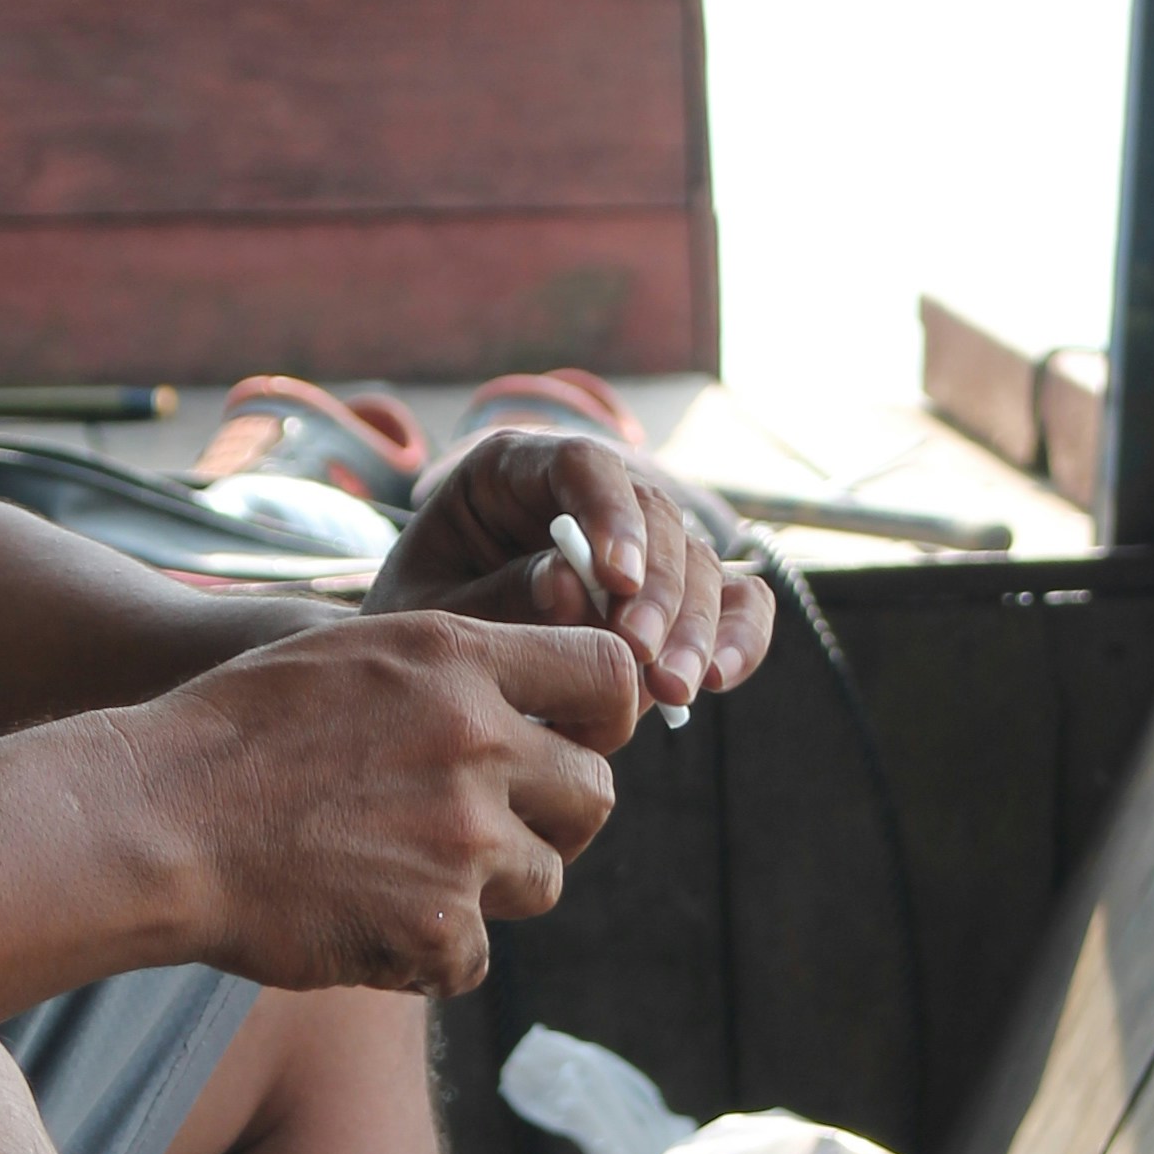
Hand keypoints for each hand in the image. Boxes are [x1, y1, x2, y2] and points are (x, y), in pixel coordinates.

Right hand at [139, 613, 639, 993]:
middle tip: (484, 827)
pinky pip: (474, 958)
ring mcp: (463, 840)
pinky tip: (360, 921)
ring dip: (487, 888)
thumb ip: (450, 669)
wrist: (155, 820)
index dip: (604, 716)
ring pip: (543, 880)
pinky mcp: (438, 928)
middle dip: (552, 816)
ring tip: (398, 871)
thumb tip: (531, 698)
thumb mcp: (350, 653)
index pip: (611, 675)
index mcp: (457, 659)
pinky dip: (426, 953)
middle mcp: (477, 742)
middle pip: (596, 793)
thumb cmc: (236, 732)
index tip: (572, 740)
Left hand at [366, 432, 775, 723]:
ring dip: (694, 626)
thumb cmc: (416, 623)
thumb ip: (494, 596)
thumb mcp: (429, 611)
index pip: (581, 465)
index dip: (608, 513)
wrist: (424, 666)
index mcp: (513, 470)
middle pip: (653, 515)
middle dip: (656, 589)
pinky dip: (737, 637)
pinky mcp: (676, 594)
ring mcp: (641, 544)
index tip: (615, 579)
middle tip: (638, 656)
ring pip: (698, 561)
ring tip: (670, 688)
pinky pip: (730, 602)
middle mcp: (588, 496)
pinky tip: (719, 679)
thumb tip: (571, 586)